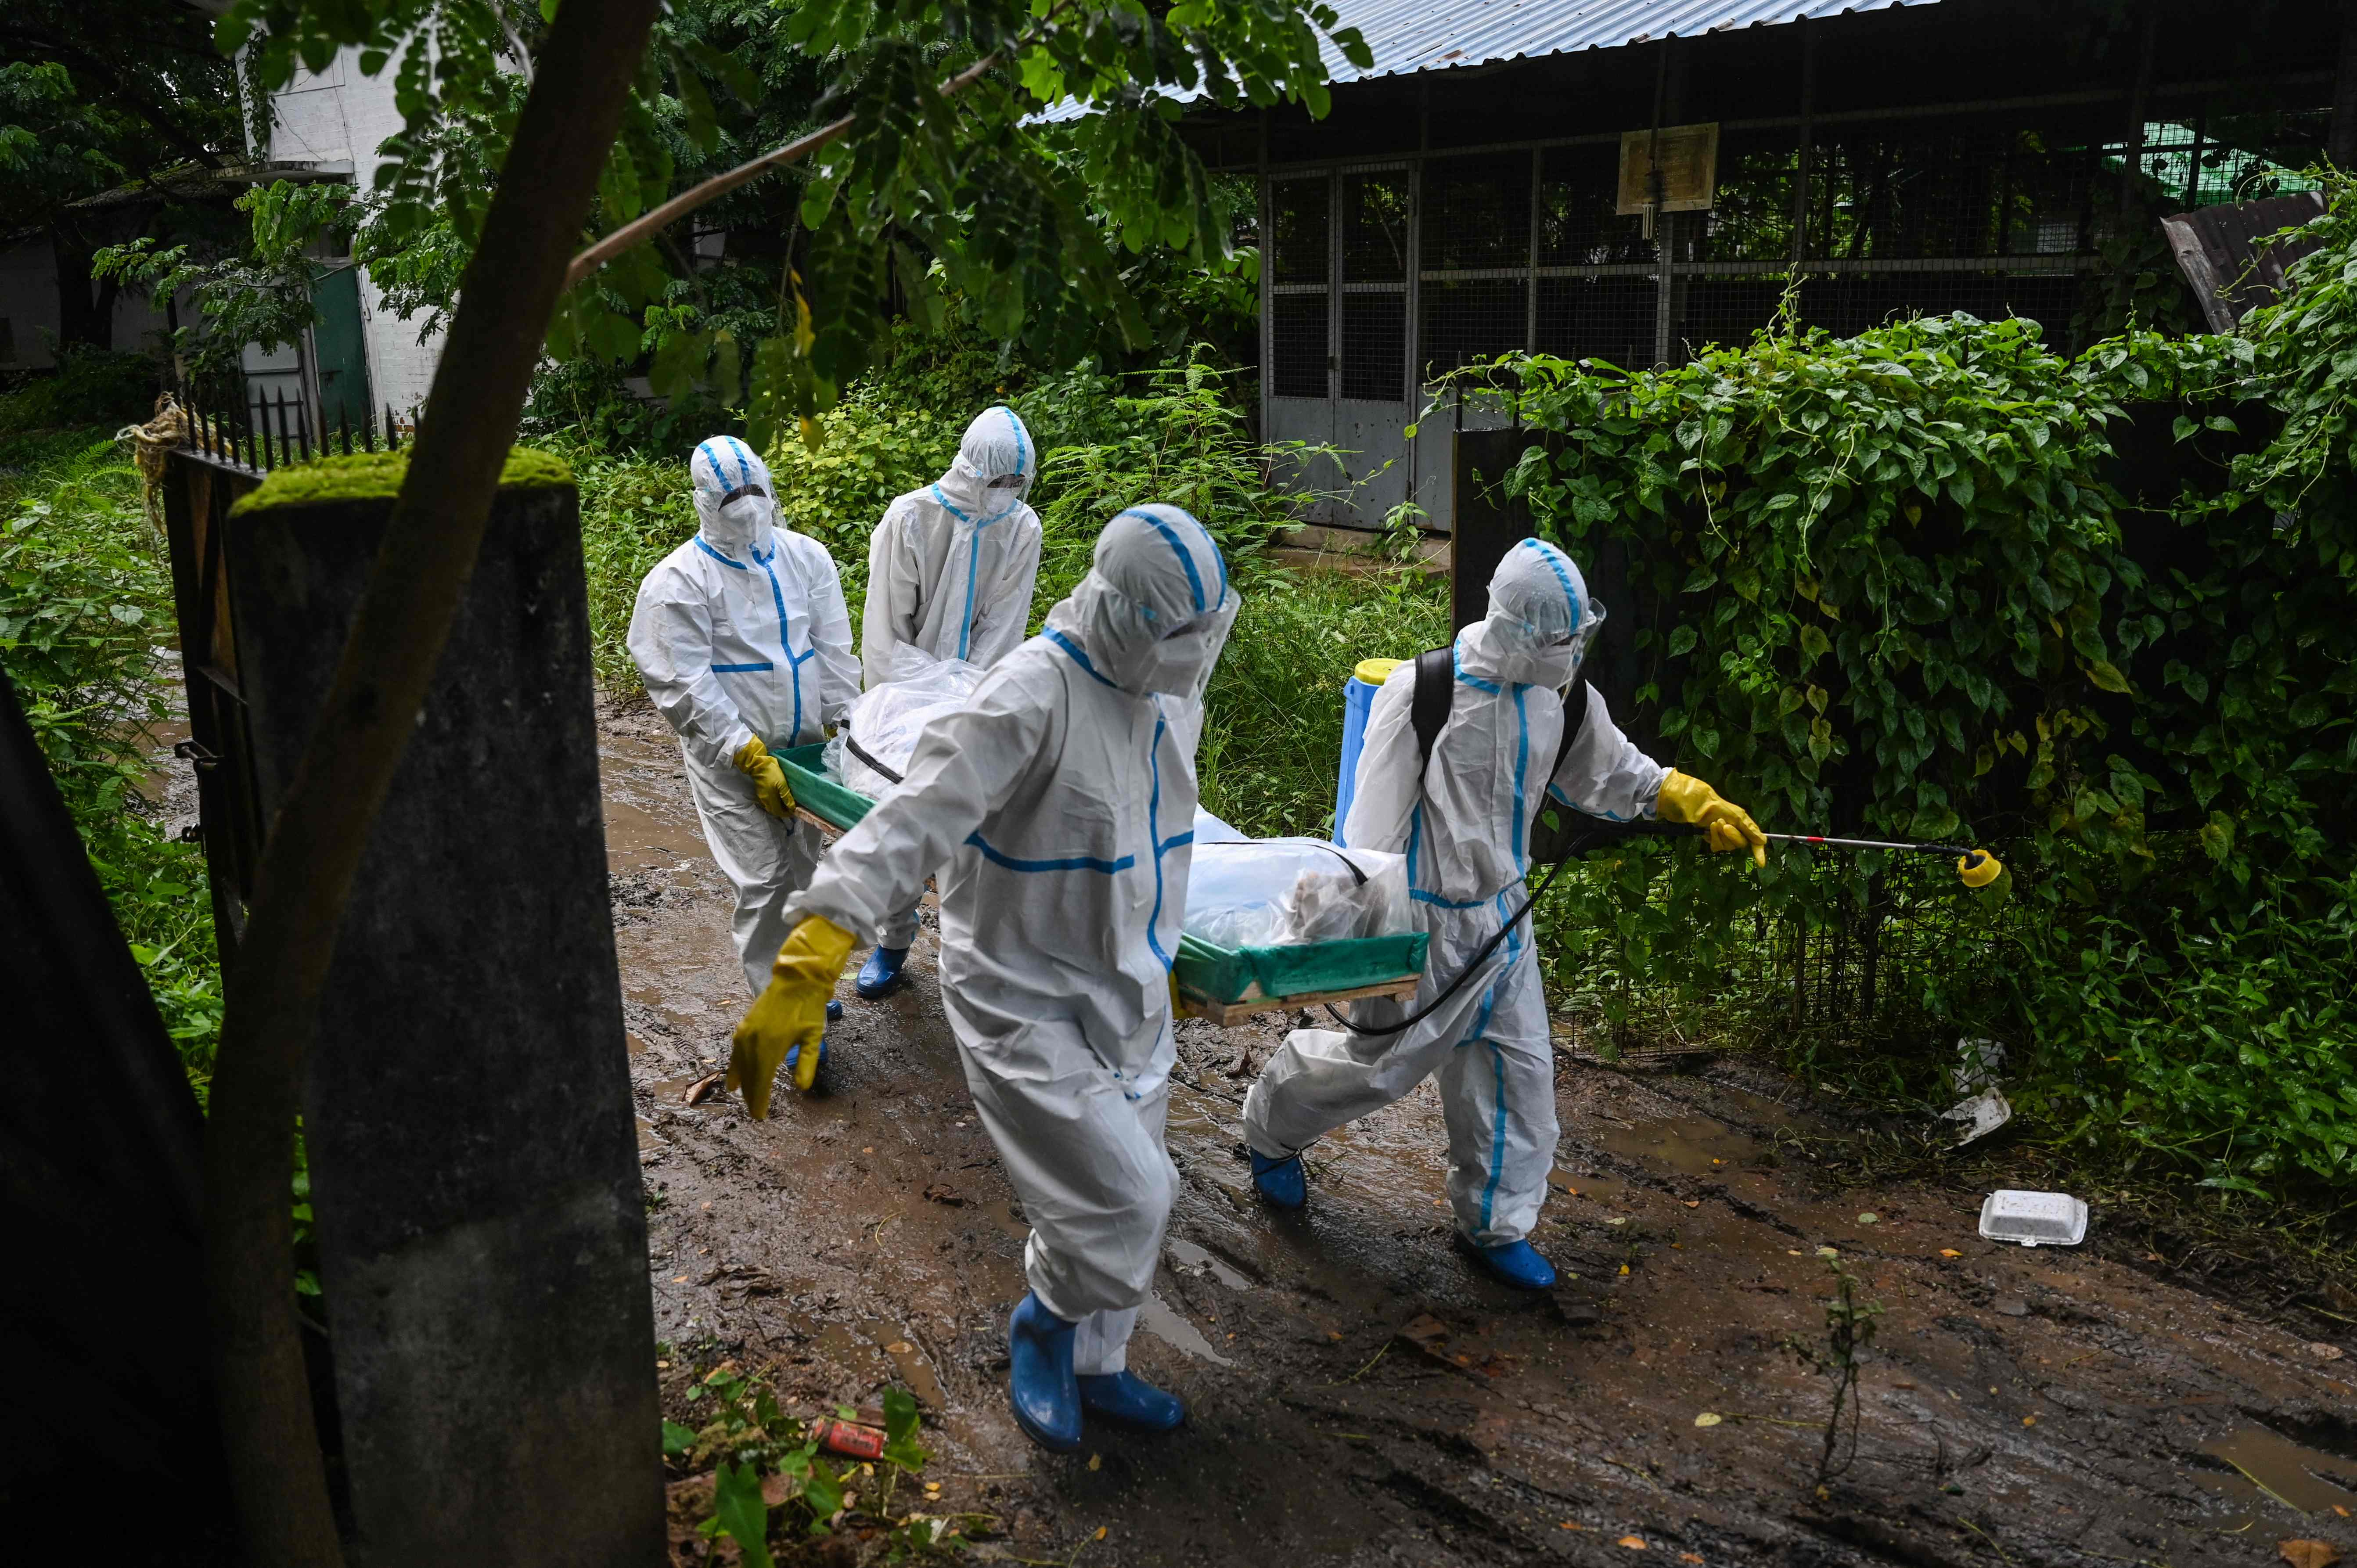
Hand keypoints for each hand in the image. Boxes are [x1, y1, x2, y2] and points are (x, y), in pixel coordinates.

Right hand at [729, 915, 856, 1115]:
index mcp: (771, 1045)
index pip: (762, 1080)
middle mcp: (754, 1040)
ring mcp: (746, 1032)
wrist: (797, 978)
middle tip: (755, 1113)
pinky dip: (736, 1066)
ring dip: (743, 1083)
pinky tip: (734, 1078)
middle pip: (750, 1075)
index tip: (760, 1116)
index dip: (760, 1099)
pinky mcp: (743, 1025)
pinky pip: (736, 1052)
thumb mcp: (813, 1037)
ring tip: (744, 1098)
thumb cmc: (809, 1008)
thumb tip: (802, 1088)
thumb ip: (806, 1063)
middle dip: (752, 1095)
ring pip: (741, 1064)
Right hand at [733, 735, 794, 819]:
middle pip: (774, 811)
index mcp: (770, 799)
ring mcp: (761, 796)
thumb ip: (786, 797)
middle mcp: (765, 800)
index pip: (779, 812)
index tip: (794, 811)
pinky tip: (780, 797)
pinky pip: (768, 801)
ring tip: (787, 802)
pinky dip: (775, 802)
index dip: (786, 813)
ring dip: (779, 807)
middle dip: (783, 811)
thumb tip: (792, 807)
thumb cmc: (772, 773)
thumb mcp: (782, 784)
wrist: (758, 764)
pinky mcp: (760, 792)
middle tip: (792, 807)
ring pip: (771, 806)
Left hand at [1655, 770, 1767, 867]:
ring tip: (1713, 823)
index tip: (1761, 863)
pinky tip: (1707, 829)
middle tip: (1724, 824)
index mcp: (1743, 824)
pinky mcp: (1711, 840)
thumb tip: (1763, 841)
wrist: (1693, 805)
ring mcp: (1722, 836)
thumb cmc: (1715, 805)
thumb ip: (1749, 829)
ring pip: (1727, 846)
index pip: (1754, 841)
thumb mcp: (1736, 815)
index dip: (1758, 852)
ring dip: (1720, 835)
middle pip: (1740, 844)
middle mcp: (1735, 831)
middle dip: (1732, 835)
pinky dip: (1712, 838)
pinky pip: (1716, 846)